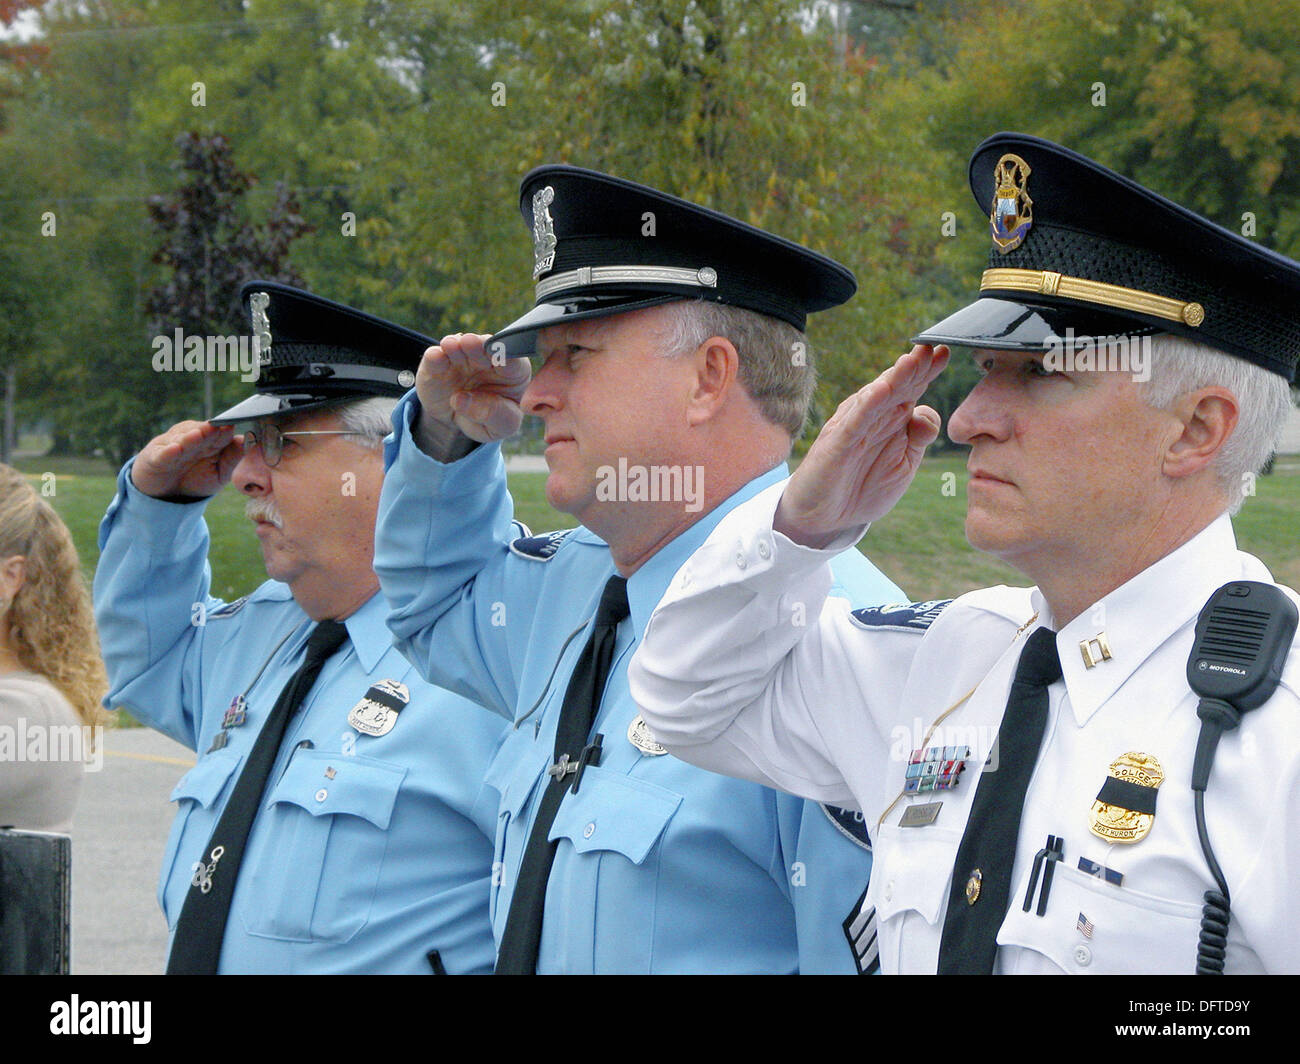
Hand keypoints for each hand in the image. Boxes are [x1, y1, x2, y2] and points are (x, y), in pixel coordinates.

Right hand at [130, 421, 242, 498]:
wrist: (166, 492)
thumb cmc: (196, 478)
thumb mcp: (219, 473)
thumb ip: (232, 458)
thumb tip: (245, 441)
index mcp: (209, 440)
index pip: (220, 433)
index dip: (226, 429)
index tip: (237, 423)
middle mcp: (191, 438)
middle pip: (201, 433)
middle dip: (209, 430)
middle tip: (219, 426)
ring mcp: (171, 446)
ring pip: (182, 440)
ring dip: (190, 438)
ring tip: (198, 435)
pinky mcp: (154, 457)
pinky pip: (162, 454)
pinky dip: (168, 452)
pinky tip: (175, 449)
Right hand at [413, 332, 531, 452]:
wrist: (456, 423)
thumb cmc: (489, 420)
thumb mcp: (500, 427)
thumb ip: (493, 415)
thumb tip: (464, 400)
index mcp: (512, 372)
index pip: (514, 361)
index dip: (506, 357)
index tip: (498, 356)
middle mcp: (487, 359)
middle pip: (486, 347)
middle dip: (479, 345)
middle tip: (470, 343)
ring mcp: (460, 358)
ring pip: (458, 346)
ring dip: (455, 345)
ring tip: (451, 346)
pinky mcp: (437, 364)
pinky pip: (435, 357)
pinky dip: (434, 356)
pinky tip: (435, 356)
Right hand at [775, 344, 948, 547]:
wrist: (825, 517)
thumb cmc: (863, 486)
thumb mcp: (903, 465)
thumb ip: (918, 439)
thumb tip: (926, 415)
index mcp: (892, 418)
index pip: (912, 388)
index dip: (928, 370)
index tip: (946, 352)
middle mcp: (873, 416)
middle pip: (898, 385)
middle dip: (916, 366)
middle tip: (933, 347)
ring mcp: (855, 427)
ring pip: (878, 397)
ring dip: (895, 378)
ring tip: (913, 360)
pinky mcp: (838, 443)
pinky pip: (854, 421)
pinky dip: (868, 405)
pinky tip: (881, 390)